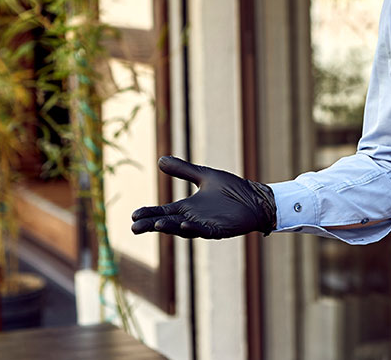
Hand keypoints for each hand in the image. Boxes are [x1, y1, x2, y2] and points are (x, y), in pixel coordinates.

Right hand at [130, 156, 276, 238]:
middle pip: (167, 223)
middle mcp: (193, 218)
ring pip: (182, 229)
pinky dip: (193, 228)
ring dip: (170, 227)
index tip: (134, 215)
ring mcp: (205, 225)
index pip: (163, 212)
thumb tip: (160, 160)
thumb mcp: (204, 175)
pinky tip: (183, 224)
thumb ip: (183, 170)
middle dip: (152, 224)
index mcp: (188, 207)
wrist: (256, 198)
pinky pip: (204, 231)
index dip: (149, 213)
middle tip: (135, 227)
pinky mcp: (219, 230)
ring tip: (156, 225)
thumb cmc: (232, 189)